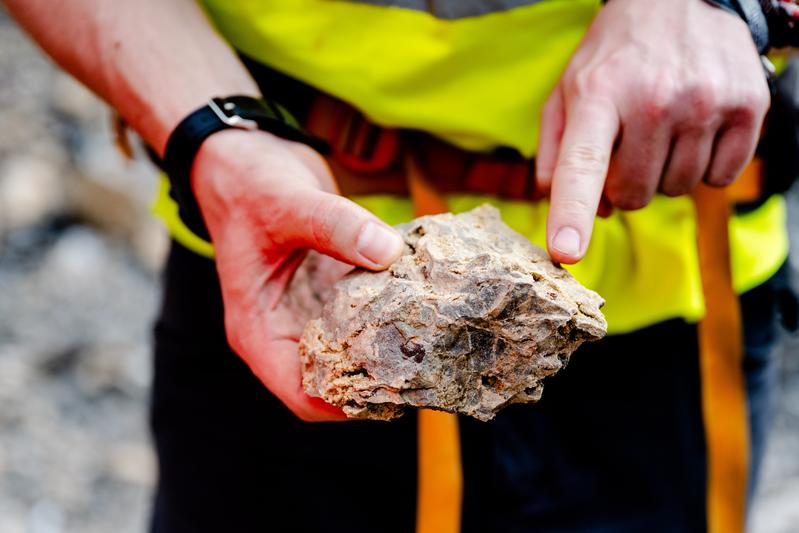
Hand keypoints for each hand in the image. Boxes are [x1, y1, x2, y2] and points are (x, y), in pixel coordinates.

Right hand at [192, 130, 404, 420]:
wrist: (247, 154)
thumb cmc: (248, 184)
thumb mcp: (287, 204)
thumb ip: (335, 227)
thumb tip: (388, 254)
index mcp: (259, 330)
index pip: (302, 395)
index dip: (346, 404)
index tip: (396, 388)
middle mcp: (286, 330)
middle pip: (335, 381)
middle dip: (378, 380)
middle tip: (430, 366)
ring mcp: (311, 311)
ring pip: (354, 350)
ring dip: (390, 348)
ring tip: (436, 342)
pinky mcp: (333, 289)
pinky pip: (365, 313)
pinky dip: (391, 313)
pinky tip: (425, 303)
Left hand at [536, 0, 770, 263]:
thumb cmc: (614, 58)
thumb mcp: (567, 93)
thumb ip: (554, 154)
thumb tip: (573, 209)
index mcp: (597, 95)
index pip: (581, 164)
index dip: (572, 213)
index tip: (566, 252)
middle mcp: (653, 98)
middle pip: (632, 196)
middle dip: (623, 184)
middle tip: (627, 144)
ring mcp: (704, 102)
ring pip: (676, 190)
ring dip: (663, 173)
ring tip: (661, 128)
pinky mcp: (747, 106)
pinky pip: (721, 178)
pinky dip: (705, 166)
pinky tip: (694, 130)